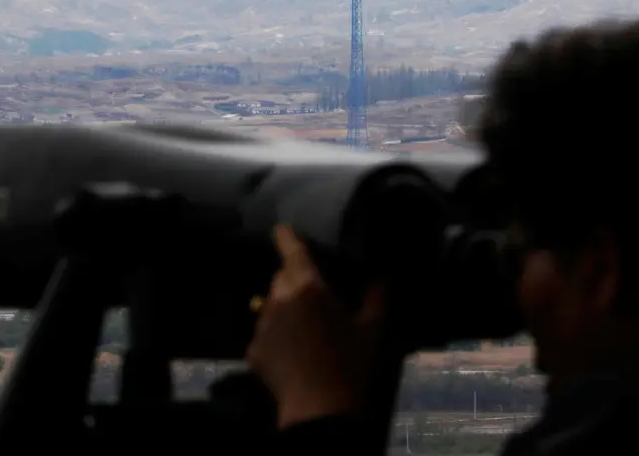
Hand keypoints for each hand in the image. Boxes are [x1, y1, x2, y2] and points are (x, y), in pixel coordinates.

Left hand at [246, 225, 387, 429]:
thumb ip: (378, 296)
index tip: (281, 228)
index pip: (292, 251)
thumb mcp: (372, 329)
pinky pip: (263, 334)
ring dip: (283, 308)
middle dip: (293, 280)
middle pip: (281, 277)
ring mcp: (263, 325)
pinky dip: (275, 338)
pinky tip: (292, 356)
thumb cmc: (350, 364)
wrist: (319, 409)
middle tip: (313, 297)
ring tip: (304, 331)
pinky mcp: (253, 350)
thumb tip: (385, 275)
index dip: (286, 236)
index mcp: (309, 287)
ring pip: (270, 305)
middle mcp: (280, 299)